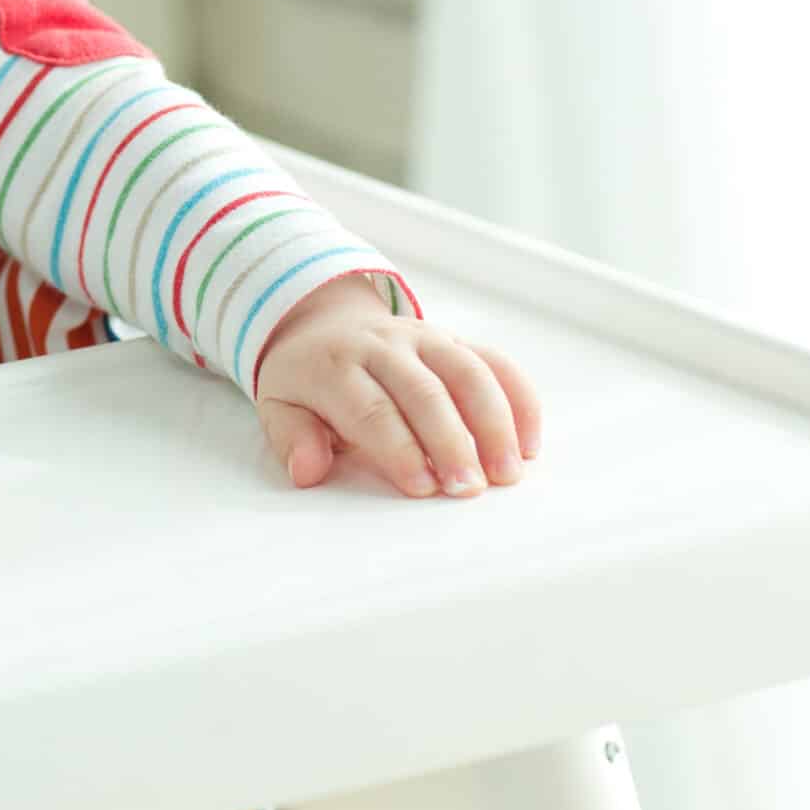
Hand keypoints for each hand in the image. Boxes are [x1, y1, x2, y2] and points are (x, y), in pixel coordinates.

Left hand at [253, 277, 542, 499]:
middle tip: (469, 489)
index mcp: (336, 366)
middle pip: (425, 392)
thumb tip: (307, 470)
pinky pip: (495, 362)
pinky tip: (530, 443)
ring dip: (494, 424)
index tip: (423, 488)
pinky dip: (519, 399)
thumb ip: (293, 438)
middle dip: (451, 442)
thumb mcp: (280, 406)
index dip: (399, 448)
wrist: (323, 320)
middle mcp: (385, 346)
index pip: (372, 408)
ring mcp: (425, 338)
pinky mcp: (456, 340)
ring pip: (468, 373)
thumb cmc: (307, 379)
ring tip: (508, 473)